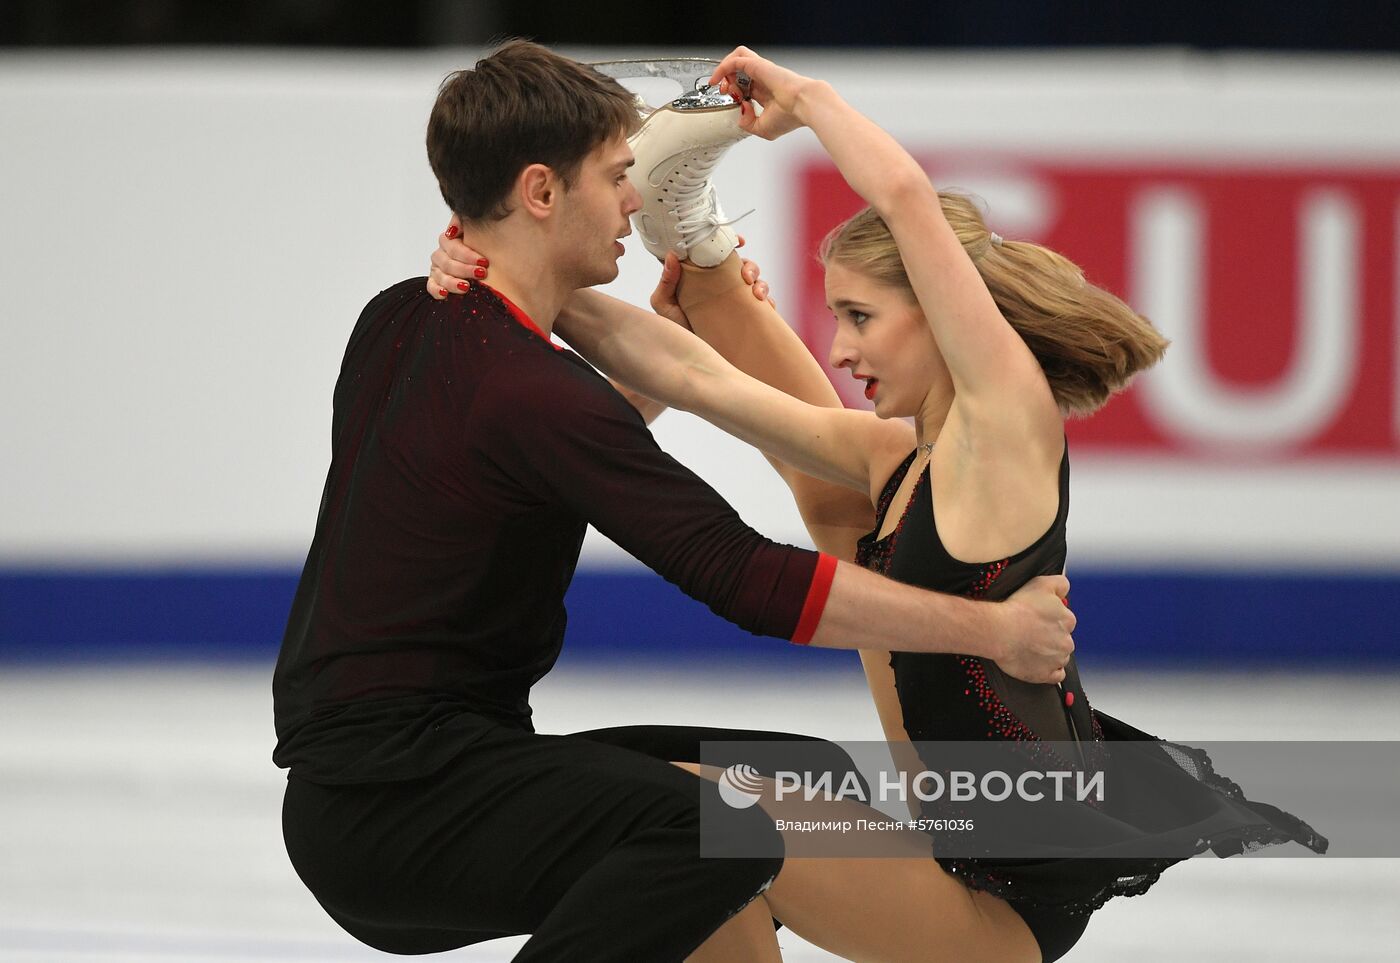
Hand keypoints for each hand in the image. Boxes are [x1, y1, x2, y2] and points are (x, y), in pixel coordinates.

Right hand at [426, 214, 489, 298]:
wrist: (487, 265)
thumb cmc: (484, 246)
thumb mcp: (478, 230)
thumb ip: (464, 221)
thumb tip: (453, 229)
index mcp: (449, 240)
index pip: (452, 246)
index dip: (467, 254)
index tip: (484, 261)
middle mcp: (441, 254)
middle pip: (447, 262)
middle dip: (464, 269)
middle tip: (481, 273)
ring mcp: (437, 269)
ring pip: (440, 276)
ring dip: (453, 282)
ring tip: (466, 287)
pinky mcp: (436, 282)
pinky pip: (431, 287)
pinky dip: (437, 290)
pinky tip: (445, 294)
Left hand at [650, 242, 774, 327]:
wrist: (690, 361)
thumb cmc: (675, 331)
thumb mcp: (665, 305)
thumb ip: (667, 282)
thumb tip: (671, 255)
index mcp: (705, 278)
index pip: (720, 255)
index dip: (732, 244)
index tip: (740, 242)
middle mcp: (723, 288)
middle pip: (743, 266)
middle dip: (751, 266)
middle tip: (746, 275)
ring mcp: (737, 303)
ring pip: (757, 283)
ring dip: (761, 283)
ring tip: (756, 293)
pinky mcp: (748, 318)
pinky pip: (765, 306)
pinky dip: (768, 302)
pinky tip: (764, 305)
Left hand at [709, 46, 820, 140]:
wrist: (803, 105)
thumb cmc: (791, 116)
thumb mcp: (763, 129)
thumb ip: (748, 123)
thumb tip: (740, 112)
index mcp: (766, 92)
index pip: (746, 85)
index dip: (734, 92)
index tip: (734, 102)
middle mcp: (763, 79)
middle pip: (740, 70)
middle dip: (726, 80)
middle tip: (724, 91)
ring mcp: (760, 70)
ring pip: (738, 57)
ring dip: (724, 68)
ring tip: (720, 81)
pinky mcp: (757, 65)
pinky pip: (735, 60)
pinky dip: (722, 67)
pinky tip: (717, 78)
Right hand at [990, 576, 1075, 684]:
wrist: (999, 630)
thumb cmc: (1017, 608)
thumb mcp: (1041, 584)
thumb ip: (1060, 584)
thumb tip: (1066, 589)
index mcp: (1067, 620)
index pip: (1065, 620)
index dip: (1050, 619)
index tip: (1037, 619)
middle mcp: (1067, 641)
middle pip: (1062, 640)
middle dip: (1050, 637)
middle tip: (1030, 633)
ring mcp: (1057, 659)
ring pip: (1059, 657)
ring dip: (1049, 654)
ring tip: (1029, 648)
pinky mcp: (1046, 674)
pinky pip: (1055, 675)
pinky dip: (1049, 671)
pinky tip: (1037, 664)